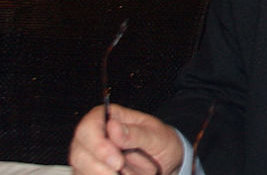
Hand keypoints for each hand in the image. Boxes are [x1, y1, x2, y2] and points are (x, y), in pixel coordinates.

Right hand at [69, 103, 183, 174]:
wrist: (166, 163)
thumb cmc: (162, 143)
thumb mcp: (157, 137)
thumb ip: (136, 133)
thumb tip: (113, 127)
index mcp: (113, 117)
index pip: (90, 124)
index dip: (97, 143)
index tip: (116, 161)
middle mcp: (97, 135)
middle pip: (79, 150)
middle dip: (98, 165)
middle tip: (119, 171)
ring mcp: (91, 155)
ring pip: (81, 168)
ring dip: (103, 174)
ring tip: (128, 174)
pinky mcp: (91, 172)